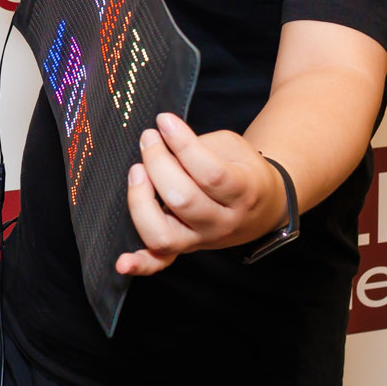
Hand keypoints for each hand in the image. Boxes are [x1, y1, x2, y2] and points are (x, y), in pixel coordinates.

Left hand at [117, 113, 287, 275]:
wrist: (264, 205)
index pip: (209, 172)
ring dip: (141, 200)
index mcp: (244, 192)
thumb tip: (159, 141)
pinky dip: (141, 264)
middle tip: (149, 138)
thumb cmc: (242, 169)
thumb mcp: (232, 147)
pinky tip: (122, 262)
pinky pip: (160, 263)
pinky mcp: (185, 249)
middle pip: (183, 200)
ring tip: (137, 171)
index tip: (164, 120)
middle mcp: (223, 222)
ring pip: (164, 234)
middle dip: (158, 163)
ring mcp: (202, 240)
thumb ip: (198, 146)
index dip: (181, 143)